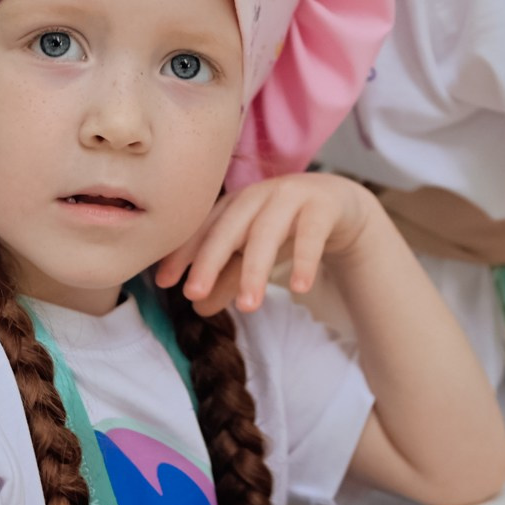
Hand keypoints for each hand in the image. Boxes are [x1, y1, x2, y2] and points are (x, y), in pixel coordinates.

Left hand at [154, 172, 375, 315]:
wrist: (339, 204)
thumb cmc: (287, 228)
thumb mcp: (254, 254)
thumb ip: (228, 278)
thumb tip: (197, 307)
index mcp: (235, 205)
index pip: (203, 228)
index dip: (184, 253)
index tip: (164, 282)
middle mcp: (258, 196)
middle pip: (229, 227)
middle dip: (210, 260)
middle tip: (194, 293)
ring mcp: (291, 197)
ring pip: (267, 232)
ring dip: (254, 269)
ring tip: (247, 305)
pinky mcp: (322, 206)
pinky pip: (311, 234)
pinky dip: (304, 260)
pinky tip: (299, 288)